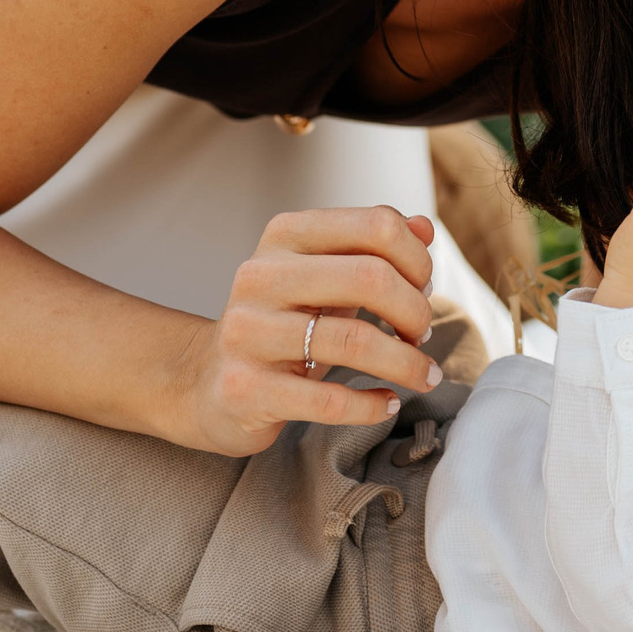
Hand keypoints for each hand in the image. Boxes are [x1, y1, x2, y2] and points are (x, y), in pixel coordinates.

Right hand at [179, 206, 445, 455]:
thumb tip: (425, 228)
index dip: (419, 261)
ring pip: (356, 341)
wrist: (208, 383)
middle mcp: (260, 275)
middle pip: (371, 277)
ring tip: (422, 375)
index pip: (377, 226)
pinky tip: (387, 403)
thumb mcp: (327, 275)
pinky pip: (329, 401)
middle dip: (416, 312)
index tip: (424, 291)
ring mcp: (248, 332)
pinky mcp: (246, 388)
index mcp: (285, 235)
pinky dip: (373, 405)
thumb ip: (374, 247)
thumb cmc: (285, 323)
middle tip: (423, 336)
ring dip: (406, 363)